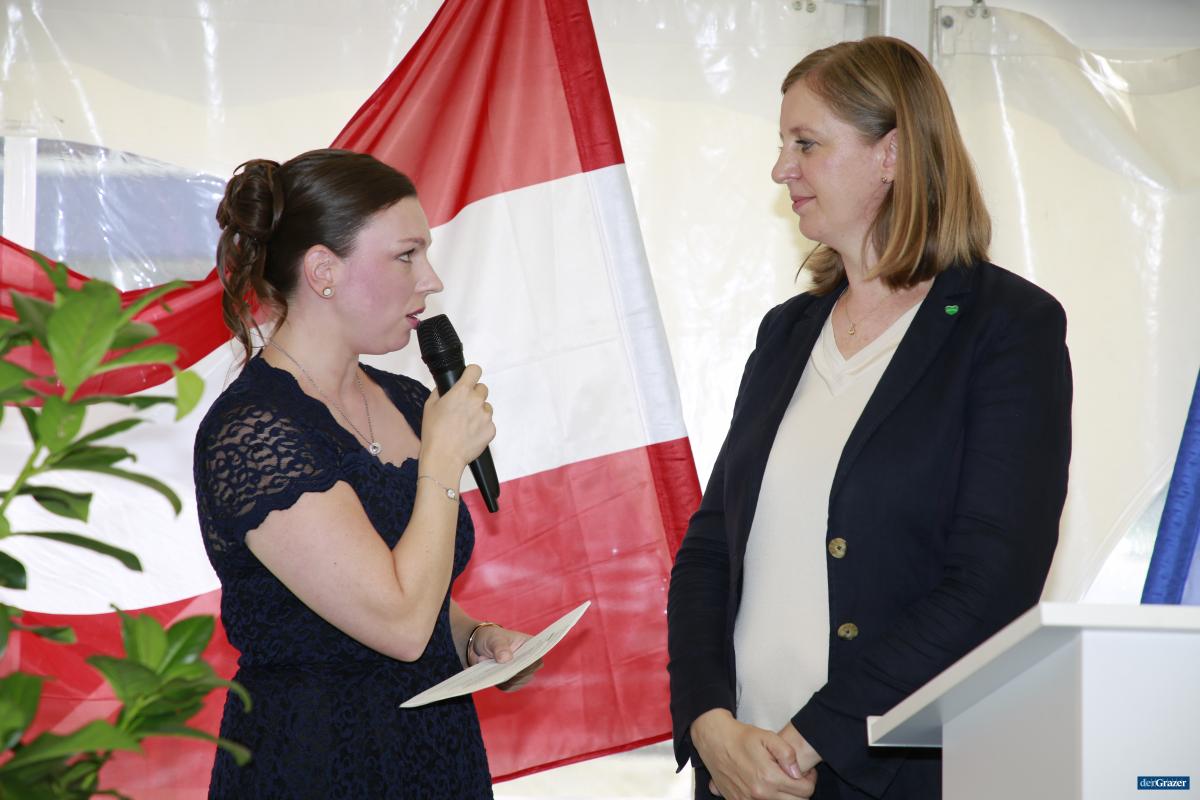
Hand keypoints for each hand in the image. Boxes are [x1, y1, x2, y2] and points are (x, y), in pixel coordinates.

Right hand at [421, 364, 495, 470]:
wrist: (443, 457)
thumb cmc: (434, 433)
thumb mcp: (430, 406)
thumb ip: (441, 392)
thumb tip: (447, 389)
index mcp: (462, 391)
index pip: (475, 370)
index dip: (471, 374)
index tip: (469, 378)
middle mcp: (477, 401)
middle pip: (482, 389)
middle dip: (474, 396)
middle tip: (463, 408)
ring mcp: (486, 416)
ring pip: (486, 407)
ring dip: (478, 412)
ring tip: (465, 425)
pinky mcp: (491, 430)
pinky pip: (488, 423)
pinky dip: (481, 427)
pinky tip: (469, 434)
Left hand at [467, 624, 542, 691]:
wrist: (481, 646)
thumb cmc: (491, 638)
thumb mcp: (493, 639)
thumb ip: (500, 647)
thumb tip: (506, 659)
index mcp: (531, 645)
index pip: (536, 657)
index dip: (528, 663)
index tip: (516, 665)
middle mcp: (529, 660)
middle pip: (527, 673)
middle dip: (511, 672)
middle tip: (496, 664)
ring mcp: (522, 672)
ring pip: (517, 682)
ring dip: (502, 677)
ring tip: (490, 664)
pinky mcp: (512, 681)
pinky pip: (508, 687)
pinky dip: (498, 682)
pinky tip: (491, 672)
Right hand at [690, 709, 815, 798]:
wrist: (714, 741)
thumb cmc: (741, 737)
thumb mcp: (768, 736)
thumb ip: (787, 753)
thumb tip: (797, 772)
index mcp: (769, 777)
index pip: (805, 790)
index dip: (809, 779)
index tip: (805, 772)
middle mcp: (759, 794)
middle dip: (800, 791)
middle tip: (794, 777)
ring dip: (785, 796)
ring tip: (780, 780)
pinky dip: (768, 798)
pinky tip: (765, 785)